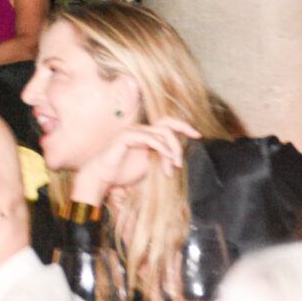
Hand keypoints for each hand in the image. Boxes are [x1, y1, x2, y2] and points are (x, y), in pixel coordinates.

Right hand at [69, 117, 200, 203]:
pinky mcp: (126, 137)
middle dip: (181, 135)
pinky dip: (162, 149)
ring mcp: (132, 131)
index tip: (198, 135)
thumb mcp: (150, 165)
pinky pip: (150, 138)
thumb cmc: (124, 172)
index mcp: (145, 134)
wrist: (103, 177)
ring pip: (161, 132)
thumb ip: (162, 158)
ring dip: (173, 149)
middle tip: (185, 155)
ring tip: (174, 166)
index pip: (166, 123)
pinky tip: (167, 160)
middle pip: (167, 124)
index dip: (183, 126)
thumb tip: (178, 157)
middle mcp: (140, 129)